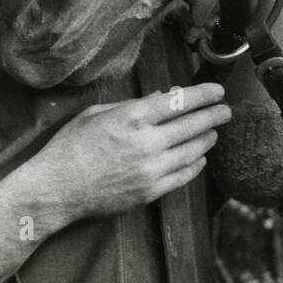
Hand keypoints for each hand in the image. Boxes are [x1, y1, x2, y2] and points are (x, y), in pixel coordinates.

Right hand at [30, 83, 230, 222]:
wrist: (55, 190)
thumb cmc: (70, 147)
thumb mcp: (96, 114)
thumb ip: (131, 104)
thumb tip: (162, 98)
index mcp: (131, 117)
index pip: (179, 101)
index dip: (203, 94)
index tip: (217, 90)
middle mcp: (146, 142)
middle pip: (193, 125)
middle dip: (214, 115)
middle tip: (226, 111)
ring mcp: (151, 169)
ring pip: (193, 151)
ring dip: (207, 139)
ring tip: (213, 132)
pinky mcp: (151, 191)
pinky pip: (184, 176)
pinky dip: (196, 164)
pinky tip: (200, 157)